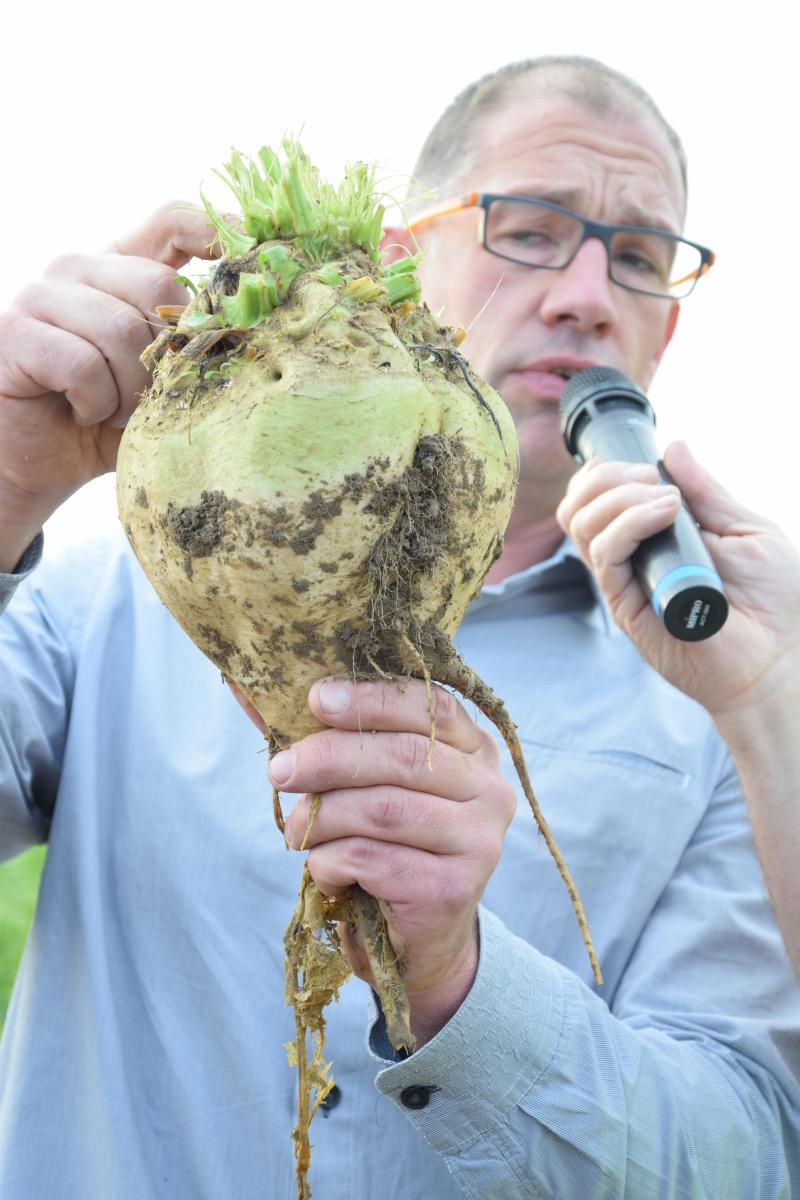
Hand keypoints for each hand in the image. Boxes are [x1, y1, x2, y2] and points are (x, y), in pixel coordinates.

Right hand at [0, 203, 218, 566]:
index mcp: (121, 269)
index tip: (249, 250)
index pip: (171, 222)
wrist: (42, 464)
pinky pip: (82, 365)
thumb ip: (195, 349)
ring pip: (121, 330)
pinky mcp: (15, 332)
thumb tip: (256, 329)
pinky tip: (80, 413)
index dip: (212, 230)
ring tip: (114, 412)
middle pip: (158, 285)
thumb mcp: (163, 382)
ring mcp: (42, 295)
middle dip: (168, 356)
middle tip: (151, 397)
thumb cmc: (109, 421)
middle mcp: (79, 269)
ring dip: (130, 391)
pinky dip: (94, 403)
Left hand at [266, 676, 516, 1045]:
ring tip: (293, 832)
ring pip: (384, 809)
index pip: (429, 705)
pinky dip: (330, 862)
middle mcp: (489, 790)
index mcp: (474, 748)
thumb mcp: (361, 784)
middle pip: (404, 756)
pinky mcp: (453, 889)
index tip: (316, 699)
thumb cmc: (384, 847)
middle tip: (280, 771)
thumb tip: (245, 690)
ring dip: (322, 816)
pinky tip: (325, 871)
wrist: (417, 944)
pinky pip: (373, 859)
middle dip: (329, 758)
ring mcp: (478, 841)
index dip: (372, 699)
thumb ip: (318, 735)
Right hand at [556, 440, 799, 722]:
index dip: (606, 472)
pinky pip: (604, 556)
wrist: (780, 657)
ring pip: (582, 525)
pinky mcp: (627, 606)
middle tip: (651, 479)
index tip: (647, 467)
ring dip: (618, 496)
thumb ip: (706, 492)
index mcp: (652, 539)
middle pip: (577, 507)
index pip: (597, 498)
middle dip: (605, 477)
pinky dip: (628, 523)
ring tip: (664, 499)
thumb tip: (673, 448)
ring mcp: (625, 583)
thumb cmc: (774, 602)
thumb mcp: (744, 528)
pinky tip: (665, 513)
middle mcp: (631, 560)